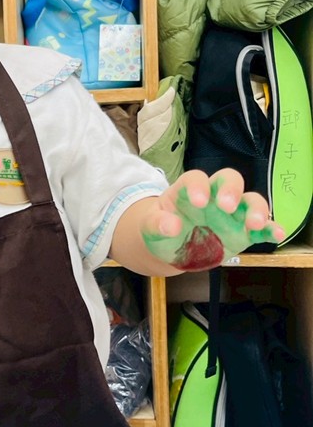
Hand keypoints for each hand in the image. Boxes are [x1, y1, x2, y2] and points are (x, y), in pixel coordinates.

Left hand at [141, 169, 283, 270]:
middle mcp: (214, 196)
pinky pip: (261, 227)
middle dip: (231, 190)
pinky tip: (277, 233)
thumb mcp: (149, 226)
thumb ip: (157, 224)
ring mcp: (231, 214)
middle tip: (227, 206)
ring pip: (250, 200)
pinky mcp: (242, 232)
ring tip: (255, 223)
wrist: (169, 247)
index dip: (199, 186)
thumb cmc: (159, 228)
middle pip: (229, 180)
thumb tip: (171, 226)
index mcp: (188, 189)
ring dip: (256, 209)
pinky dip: (270, 229)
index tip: (199, 201)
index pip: (196, 178)